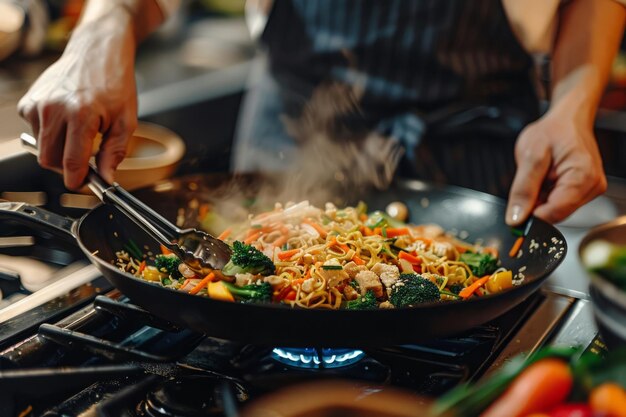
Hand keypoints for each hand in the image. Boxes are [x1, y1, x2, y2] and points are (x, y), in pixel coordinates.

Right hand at [17, 9, 137, 189]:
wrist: (97, 51)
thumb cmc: (114, 83)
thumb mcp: (126, 121)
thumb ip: (115, 152)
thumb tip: (107, 179)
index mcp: (80, 115)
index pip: (71, 162)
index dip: (78, 180)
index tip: (84, 183)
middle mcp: (54, 109)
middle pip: (50, 160)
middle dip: (67, 168)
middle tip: (86, 162)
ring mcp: (38, 104)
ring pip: (42, 148)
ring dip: (60, 150)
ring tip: (80, 134)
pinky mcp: (28, 101)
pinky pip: (36, 132)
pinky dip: (51, 134)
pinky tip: (67, 121)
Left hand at [506, 110, 606, 225]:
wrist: (568, 119)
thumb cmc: (553, 131)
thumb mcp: (530, 156)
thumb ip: (522, 190)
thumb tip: (516, 218)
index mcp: (582, 177)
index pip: (554, 213)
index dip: (531, 216)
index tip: (516, 211)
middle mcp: (592, 187)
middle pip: (555, 214)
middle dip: (536, 204)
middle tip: (530, 181)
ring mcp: (590, 190)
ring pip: (555, 210)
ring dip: (541, 199)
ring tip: (541, 176)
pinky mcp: (584, 191)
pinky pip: (559, 203)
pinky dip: (547, 195)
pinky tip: (546, 179)